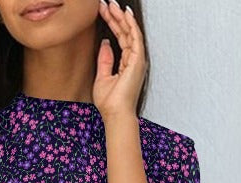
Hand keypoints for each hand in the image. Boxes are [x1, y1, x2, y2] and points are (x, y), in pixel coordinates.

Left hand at [94, 0, 146, 121]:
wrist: (115, 114)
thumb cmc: (110, 103)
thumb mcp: (102, 77)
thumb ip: (105, 60)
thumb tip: (105, 43)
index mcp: (126, 63)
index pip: (119, 38)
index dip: (111, 23)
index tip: (102, 12)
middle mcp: (133, 60)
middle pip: (124, 32)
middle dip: (115, 16)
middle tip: (105, 3)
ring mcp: (137, 60)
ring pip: (130, 32)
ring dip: (121, 17)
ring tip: (111, 4)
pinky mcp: (137, 60)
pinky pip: (135, 38)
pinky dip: (131, 25)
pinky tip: (125, 14)